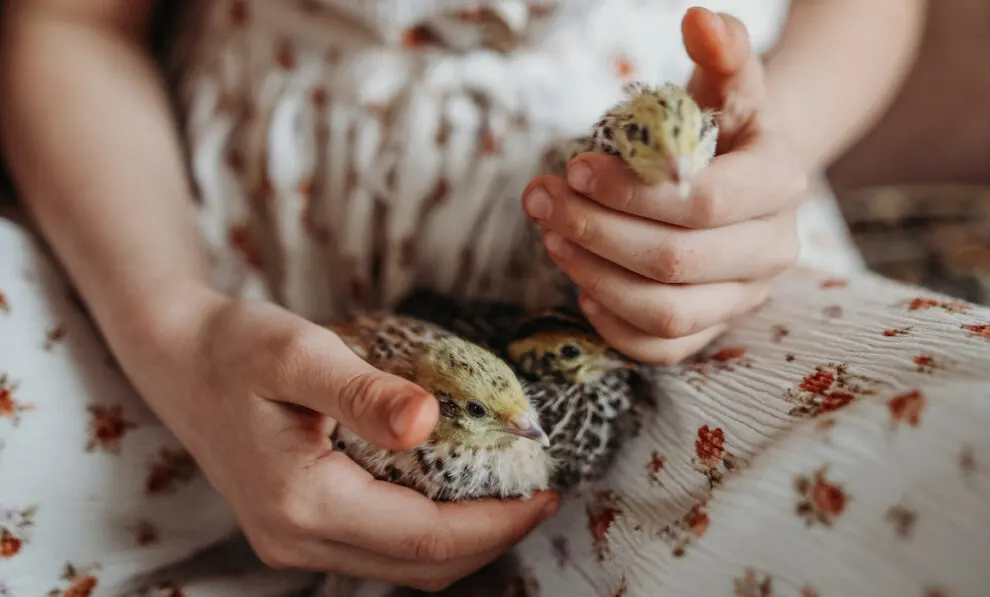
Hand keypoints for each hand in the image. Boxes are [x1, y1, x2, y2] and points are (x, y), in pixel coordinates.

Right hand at [141, 290, 558, 591]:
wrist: (179, 360)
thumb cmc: (236, 349)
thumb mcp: (299, 355)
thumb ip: (363, 393)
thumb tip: (428, 420)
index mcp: (304, 503)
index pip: (425, 537)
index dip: (496, 523)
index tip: (546, 492)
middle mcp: (297, 539)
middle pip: (421, 566)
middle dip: (491, 538)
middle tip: (540, 495)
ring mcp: (294, 541)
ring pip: (403, 565)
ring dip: (463, 539)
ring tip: (509, 496)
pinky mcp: (297, 529)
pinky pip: (380, 548)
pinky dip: (428, 531)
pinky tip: (454, 493)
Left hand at [521, 8, 803, 364]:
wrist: (746, 174)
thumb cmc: (723, 125)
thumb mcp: (726, 82)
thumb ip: (722, 50)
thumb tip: (697, 18)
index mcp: (780, 184)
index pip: (702, 204)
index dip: (630, 192)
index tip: (574, 168)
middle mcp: (772, 249)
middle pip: (677, 262)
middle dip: (596, 233)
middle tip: (542, 201)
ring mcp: (745, 296)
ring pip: (668, 312)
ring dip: (596, 278)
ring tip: (551, 239)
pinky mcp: (716, 327)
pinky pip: (666, 350)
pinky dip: (616, 329)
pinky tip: (581, 291)